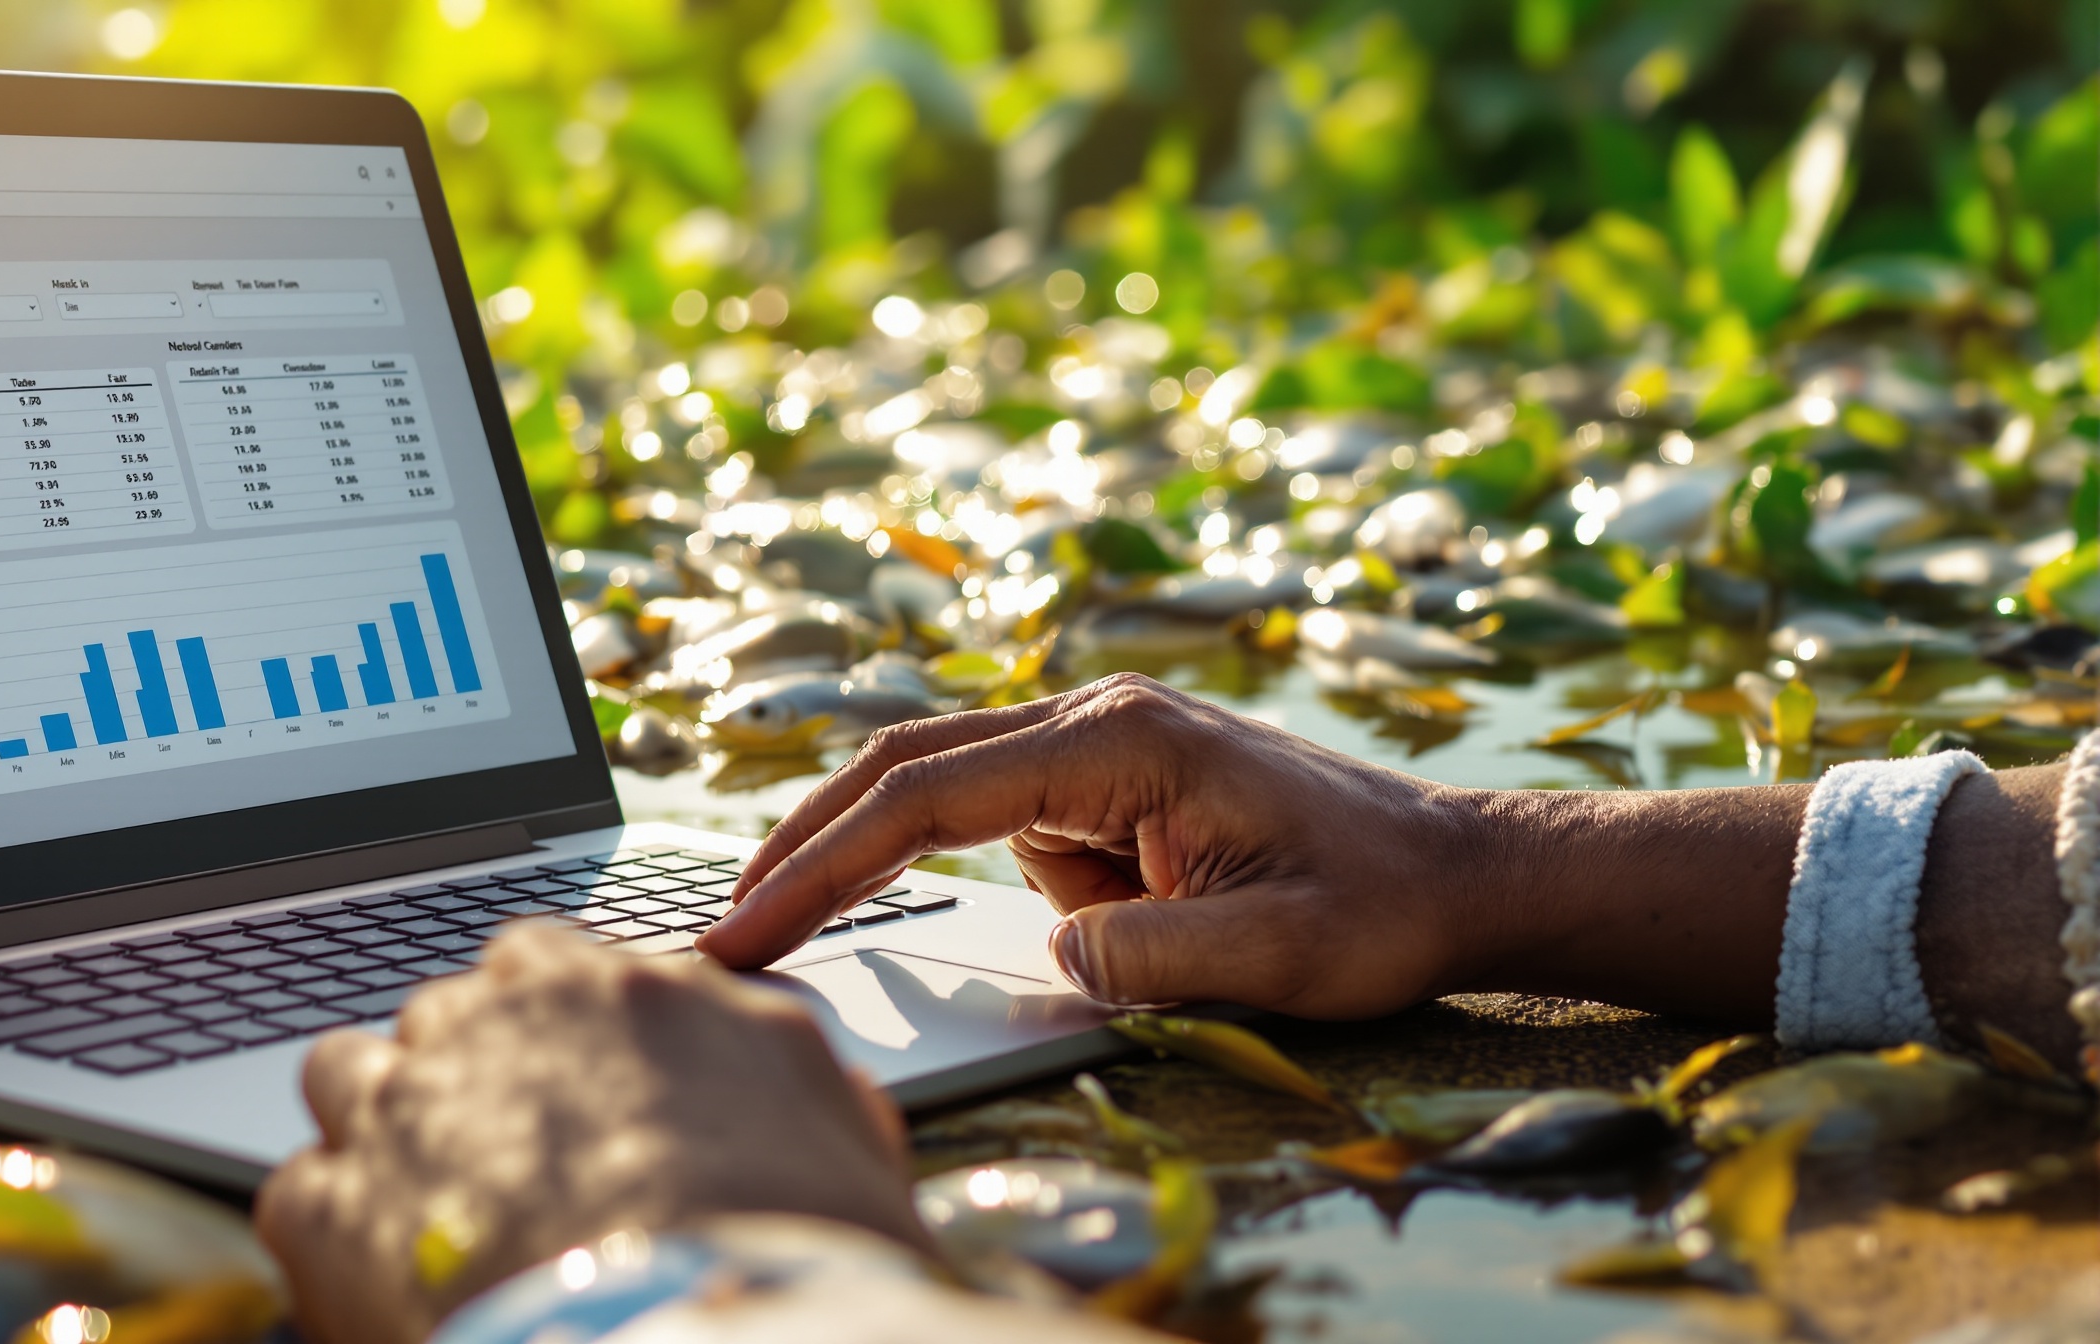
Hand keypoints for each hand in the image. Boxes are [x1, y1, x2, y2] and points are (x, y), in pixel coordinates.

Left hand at [255, 925, 929, 1343]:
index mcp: (611, 989)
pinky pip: (301, 1193)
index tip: (568, 1099)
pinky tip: (389, 1282)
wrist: (705, 1342)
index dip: (550, 1042)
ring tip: (431, 1219)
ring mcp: (399, 1113)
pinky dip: (335, 1238)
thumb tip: (756, 1056)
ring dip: (381, 1133)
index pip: (541, 968)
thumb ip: (773, 1065)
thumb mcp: (838, 1127)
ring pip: (348, 1077)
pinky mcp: (329, 1212)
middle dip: (467, 1085)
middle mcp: (492, 1025)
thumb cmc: (797, 1254)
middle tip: (514, 1177)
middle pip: (442, 1019)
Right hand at [696, 673, 1504, 1018]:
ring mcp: (1096, 745)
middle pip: (900, 768)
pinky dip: (981, 874)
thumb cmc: (1381, 905)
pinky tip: (1075, 915)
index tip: (748, 930)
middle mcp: (1095, 719)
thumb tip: (1047, 948)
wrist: (1462, 872)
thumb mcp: (1278, 957)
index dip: (821, 868)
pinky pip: (1005, 827)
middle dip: (804, 849)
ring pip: (946, 798)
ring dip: (897, 868)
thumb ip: (1148, 958)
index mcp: (1124, 741)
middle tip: (724, 931)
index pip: (927, 799)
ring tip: (912, 930)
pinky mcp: (1104, 782)